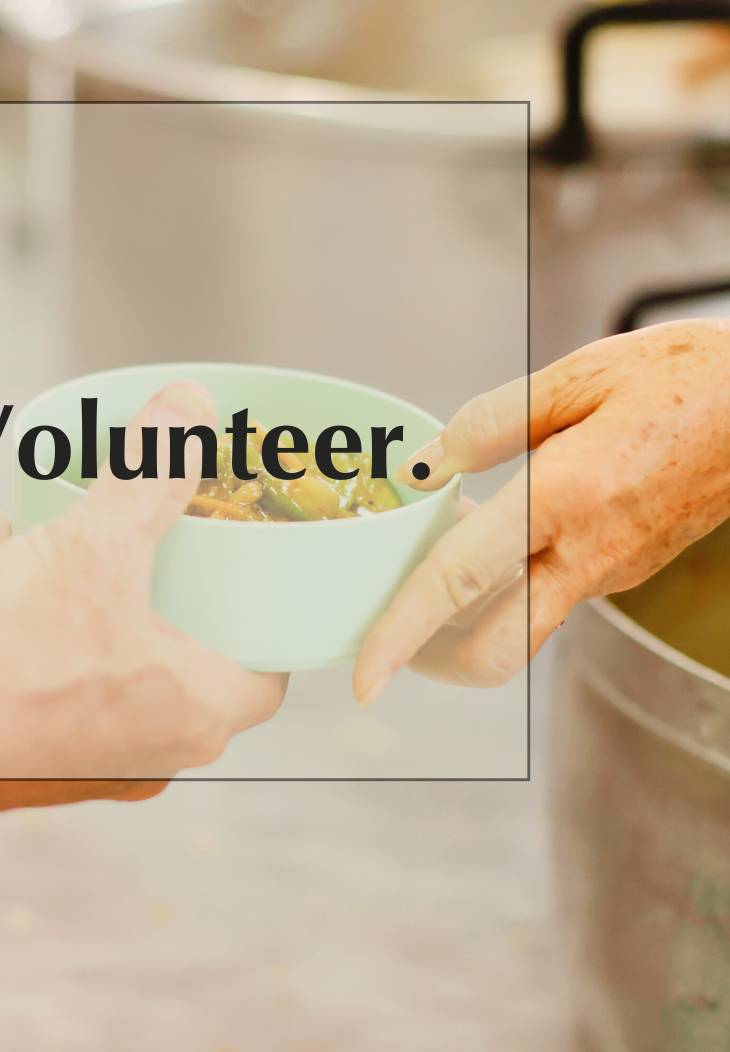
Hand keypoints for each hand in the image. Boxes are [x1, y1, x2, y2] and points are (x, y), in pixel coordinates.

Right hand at [0, 383, 287, 778]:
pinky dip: (27, 610)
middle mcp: (151, 748)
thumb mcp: (93, 548)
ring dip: (83, 586)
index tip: (253, 575)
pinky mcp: (27, 751)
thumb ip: (151, 475)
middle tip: (163, 543)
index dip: (266, 621)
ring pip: (105, 656)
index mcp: (196, 713)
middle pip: (184, 655)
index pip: (267, 674)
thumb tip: (191, 408)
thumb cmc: (10, 667)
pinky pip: (46, 668)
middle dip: (164, 586)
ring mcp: (88, 756)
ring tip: (59, 528)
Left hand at [352, 319, 729, 703]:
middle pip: (494, 649)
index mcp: (566, 495)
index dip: (403, 633)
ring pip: (520, 630)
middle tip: (389, 632)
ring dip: (465, 622)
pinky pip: (547, 598)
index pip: (461, 582)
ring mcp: (610, 571)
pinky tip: (486, 536)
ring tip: (431, 563)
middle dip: (431, 659)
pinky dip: (503, 588)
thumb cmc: (686, 377)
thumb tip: (428, 464)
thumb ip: (493, 421)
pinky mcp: (622, 571)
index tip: (364, 677)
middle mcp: (588, 552)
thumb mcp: (581, 373)